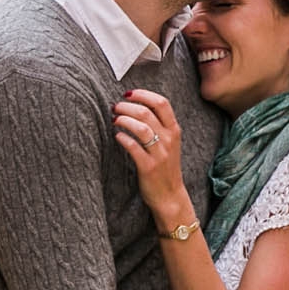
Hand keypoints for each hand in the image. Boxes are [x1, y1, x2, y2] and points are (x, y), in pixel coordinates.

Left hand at [112, 89, 188, 220]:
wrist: (170, 196)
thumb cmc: (165, 167)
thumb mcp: (169, 143)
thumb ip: (159, 125)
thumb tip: (137, 106)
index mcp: (174, 130)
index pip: (161, 103)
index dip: (143, 95)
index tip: (129, 94)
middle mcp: (169, 140)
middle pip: (147, 112)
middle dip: (127, 106)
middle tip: (115, 107)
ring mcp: (159, 154)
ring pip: (140, 128)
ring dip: (124, 120)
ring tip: (114, 119)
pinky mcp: (148, 167)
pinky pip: (134, 147)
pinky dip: (123, 138)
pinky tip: (117, 136)